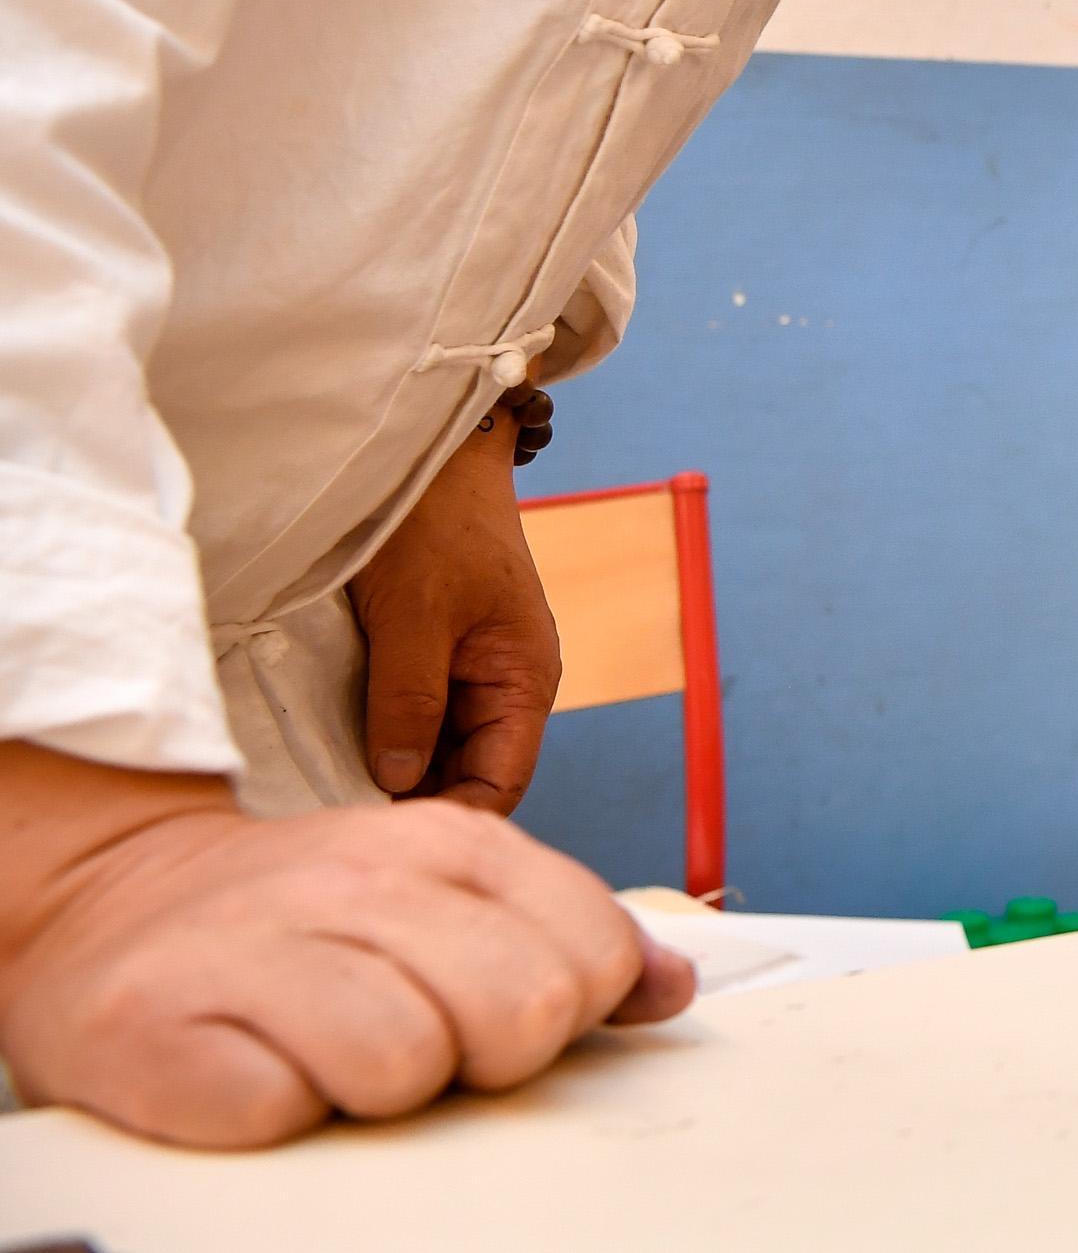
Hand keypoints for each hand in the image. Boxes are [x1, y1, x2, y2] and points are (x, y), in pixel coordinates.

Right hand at [0, 742, 694, 1147]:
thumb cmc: (303, 920)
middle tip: (417, 1040)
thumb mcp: (449, 894)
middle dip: (483, 1057)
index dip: (565, 1013)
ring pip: (405, 1065)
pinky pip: (276, 1109)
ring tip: (331, 1055)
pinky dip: (275, 1113)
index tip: (501, 1010)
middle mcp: (357, 879)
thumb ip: (567, 932)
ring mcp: (255, 949)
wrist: (111, 905)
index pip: (591, 954)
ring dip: (377, 1091)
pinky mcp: (158, 1032)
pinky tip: (257, 1075)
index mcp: (451, 844)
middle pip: (519, 1012)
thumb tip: (669, 987)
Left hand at [349, 411, 560, 808]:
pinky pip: (411, 723)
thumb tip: (397, 783)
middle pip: (467, 777)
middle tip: (338, 831)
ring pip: (435, 755)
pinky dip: (378, 743)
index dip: (448, 820)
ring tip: (329, 801)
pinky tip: (333, 758)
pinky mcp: (432, 662)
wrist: (427, 457)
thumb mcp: (416, 614)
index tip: (380, 843)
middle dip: (412, 806)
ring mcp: (468, 677)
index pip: (500, 783)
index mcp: (524, 680)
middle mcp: (504, 688)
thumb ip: (410, 701)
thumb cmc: (434, 526)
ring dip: (389, 776)